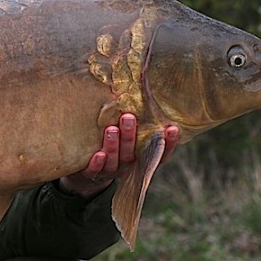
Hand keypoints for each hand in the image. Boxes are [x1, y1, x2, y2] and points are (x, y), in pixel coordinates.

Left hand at [59, 114, 179, 197]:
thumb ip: (136, 121)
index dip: (168, 143)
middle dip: (131, 136)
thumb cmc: (114, 144)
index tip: (172, 128)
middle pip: (133, 154)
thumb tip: (140, 86)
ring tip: (111, 128)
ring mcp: (110, 171)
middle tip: (128, 117)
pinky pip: (95, 171)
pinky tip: (98, 154)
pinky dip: (97, 164)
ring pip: (114, 160)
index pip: (159, 153)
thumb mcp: (127, 134)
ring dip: (114, 145)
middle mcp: (128, 166)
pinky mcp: (92, 175)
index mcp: (140, 157)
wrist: (88, 170)